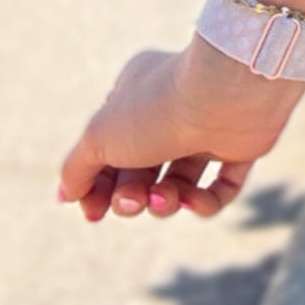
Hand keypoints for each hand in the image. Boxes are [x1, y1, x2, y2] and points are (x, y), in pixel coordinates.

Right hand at [57, 36, 304, 221]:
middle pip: (141, 173)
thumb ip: (76, 168)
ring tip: (167, 199)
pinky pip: (219, 189)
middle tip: (133, 202)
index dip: (96, 188)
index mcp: (133, 96)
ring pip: (177, 185)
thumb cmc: (158, 109)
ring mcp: (205, 130)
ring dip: (165, 203)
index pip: (107, 150)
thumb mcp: (98, 137)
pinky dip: (204, 203)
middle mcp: (170, 111)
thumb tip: (67, 195)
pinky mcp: (238, 147)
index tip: (92, 213)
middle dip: (131, 197)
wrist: (228, 91)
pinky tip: (193, 200)